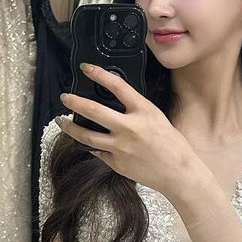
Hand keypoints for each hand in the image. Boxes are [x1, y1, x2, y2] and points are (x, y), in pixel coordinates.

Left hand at [59, 63, 200, 199]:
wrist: (178, 173)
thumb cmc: (172, 145)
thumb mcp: (157, 118)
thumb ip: (136, 110)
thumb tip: (116, 103)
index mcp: (144, 112)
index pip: (117, 86)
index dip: (99, 74)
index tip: (86, 68)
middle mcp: (129, 128)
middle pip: (93, 111)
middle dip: (75, 101)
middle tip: (65, 97)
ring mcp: (120, 147)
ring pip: (86, 136)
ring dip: (71, 127)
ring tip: (62, 121)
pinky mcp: (116, 163)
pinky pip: (97, 152)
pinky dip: (90, 146)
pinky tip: (84, 142)